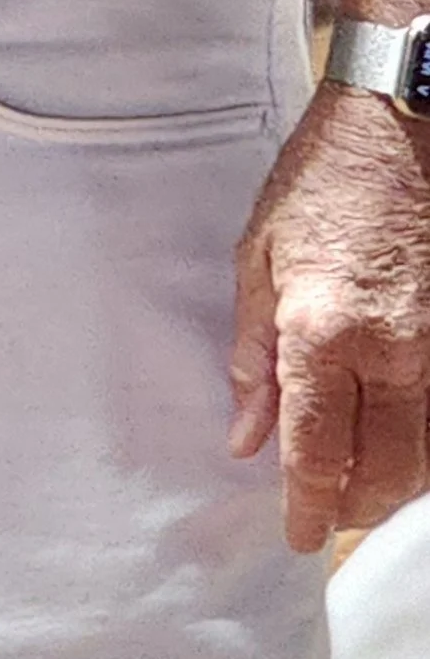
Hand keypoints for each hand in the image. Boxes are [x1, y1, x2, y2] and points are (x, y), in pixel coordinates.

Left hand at [230, 83, 429, 549]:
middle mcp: (392, 351)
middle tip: (329, 510)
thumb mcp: (258, 259)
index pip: (319, 452)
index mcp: (324, 333)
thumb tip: (247, 436)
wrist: (402, 123)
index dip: (309, 507)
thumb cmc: (322, 181)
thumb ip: (254, 356)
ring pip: (428, 452)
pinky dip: (424, 439)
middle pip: (388, 471)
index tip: (297, 536)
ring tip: (362, 480)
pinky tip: (399, 435)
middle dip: (357, 507)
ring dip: (396, 481)